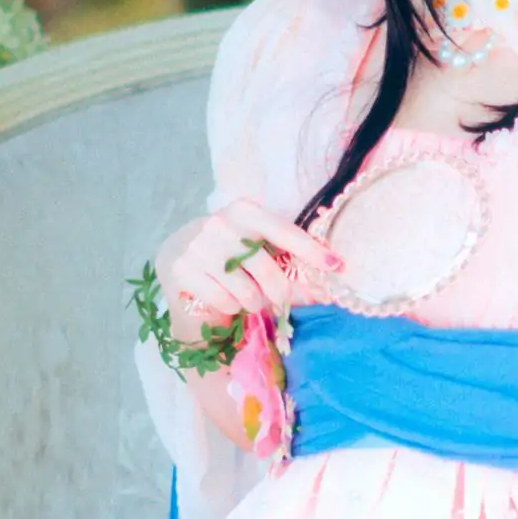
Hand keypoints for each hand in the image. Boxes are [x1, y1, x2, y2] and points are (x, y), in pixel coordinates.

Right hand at [156, 196, 340, 344]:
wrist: (181, 253)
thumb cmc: (231, 251)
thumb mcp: (257, 246)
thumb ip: (286, 260)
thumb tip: (325, 291)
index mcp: (246, 211)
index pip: (285, 233)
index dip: (312, 251)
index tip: (336, 266)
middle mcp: (221, 224)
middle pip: (268, 271)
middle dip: (281, 292)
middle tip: (280, 299)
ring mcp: (199, 247)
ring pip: (247, 293)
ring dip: (254, 302)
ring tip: (247, 296)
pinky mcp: (183, 269)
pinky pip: (224, 302)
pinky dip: (231, 307)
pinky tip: (224, 297)